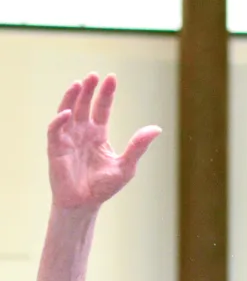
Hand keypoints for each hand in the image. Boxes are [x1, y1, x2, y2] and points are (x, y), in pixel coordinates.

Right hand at [47, 73, 160, 210]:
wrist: (85, 204)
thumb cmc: (103, 187)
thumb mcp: (126, 166)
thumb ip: (138, 146)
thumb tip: (157, 128)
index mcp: (98, 134)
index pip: (102, 108)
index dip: (106, 94)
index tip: (111, 78)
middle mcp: (82, 132)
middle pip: (84, 104)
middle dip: (89, 90)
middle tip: (94, 75)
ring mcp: (68, 138)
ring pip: (67, 111)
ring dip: (72, 97)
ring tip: (79, 83)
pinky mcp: (56, 149)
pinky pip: (55, 130)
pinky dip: (60, 120)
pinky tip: (68, 113)